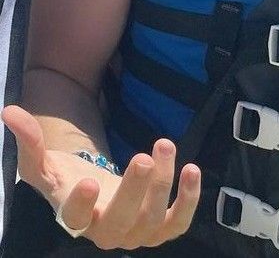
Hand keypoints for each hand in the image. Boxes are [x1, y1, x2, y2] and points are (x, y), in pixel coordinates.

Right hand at [2, 104, 201, 248]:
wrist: (95, 194)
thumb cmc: (68, 177)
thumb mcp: (45, 161)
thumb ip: (29, 140)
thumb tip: (9, 113)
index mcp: (75, 217)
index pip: (74, 218)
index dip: (81, 204)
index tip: (88, 181)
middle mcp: (106, 232)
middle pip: (120, 220)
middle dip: (135, 190)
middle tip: (144, 156)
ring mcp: (136, 233)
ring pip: (152, 219)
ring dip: (163, 183)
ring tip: (164, 145)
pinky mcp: (161, 227)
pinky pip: (178, 223)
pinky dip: (189, 200)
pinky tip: (192, 169)